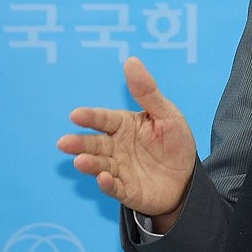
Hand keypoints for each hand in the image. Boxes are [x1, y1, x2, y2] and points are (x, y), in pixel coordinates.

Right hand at [58, 56, 196, 224]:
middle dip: (79, 143)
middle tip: (64, 143)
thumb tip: (131, 61)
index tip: (76, 115)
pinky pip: (115, 187)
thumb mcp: (167, 114)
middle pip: (95, 144)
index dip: (90, 117)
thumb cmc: (174, 143)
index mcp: (124, 126)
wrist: (187, 179)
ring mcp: (120, 170)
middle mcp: (117, 147)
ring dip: (89, 164)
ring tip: (80, 161)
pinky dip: (107, 184)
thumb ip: (147, 92)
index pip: (104, 119)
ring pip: (100, 166)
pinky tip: (103, 179)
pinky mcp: (127, 190)